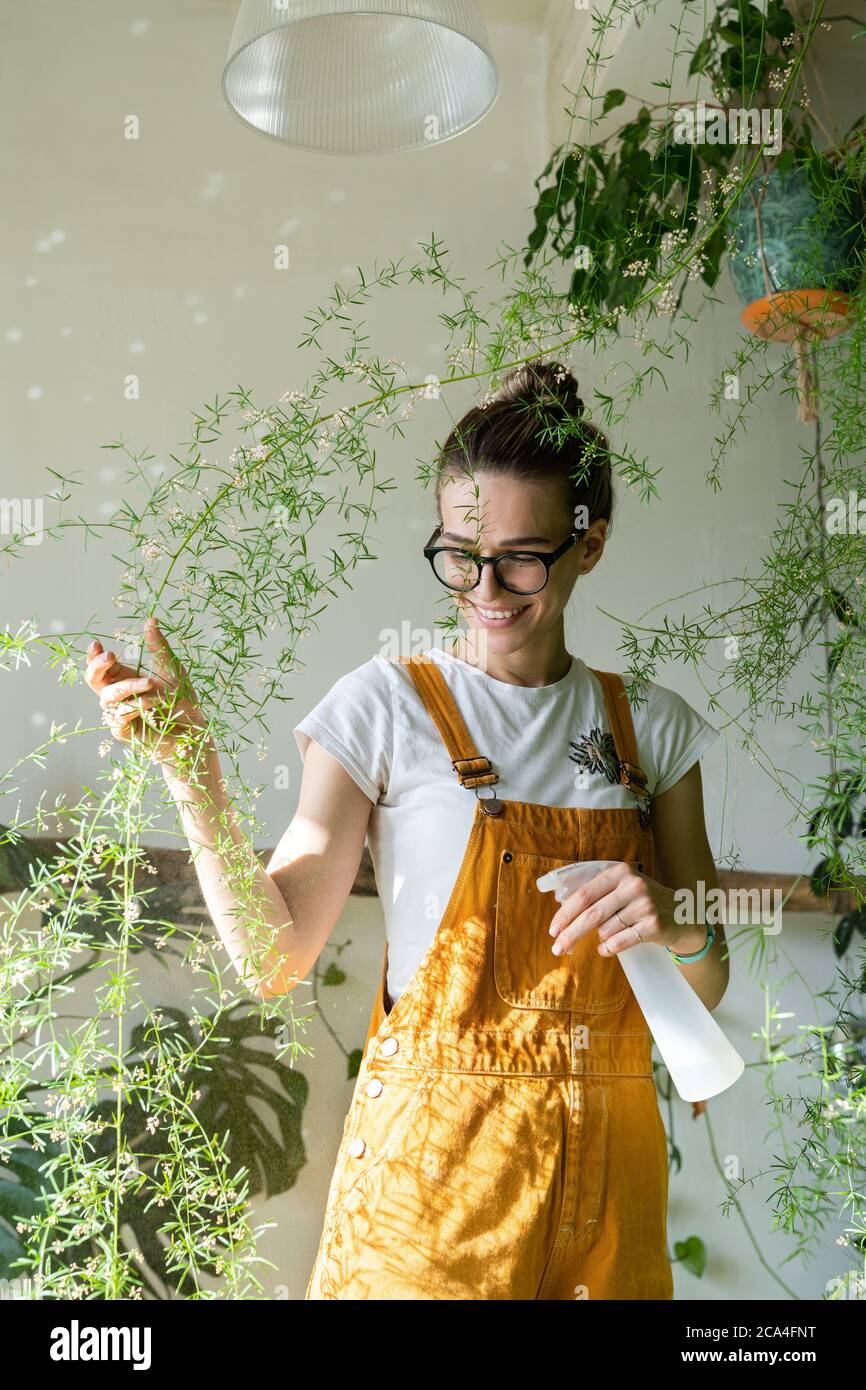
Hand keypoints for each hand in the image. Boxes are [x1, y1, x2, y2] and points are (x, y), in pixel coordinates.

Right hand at [85, 617, 213, 772]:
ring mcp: (119, 714)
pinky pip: (119, 717)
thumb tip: (151, 619)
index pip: (101, 666)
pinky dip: (134, 708)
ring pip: (108, 697)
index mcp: (125, 678)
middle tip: (112, 656)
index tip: (97, 644)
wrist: (194, 730)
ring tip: (150, 683)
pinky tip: (150, 704)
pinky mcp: (123, 732)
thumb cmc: (182, 700)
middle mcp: (119, 695)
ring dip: (128, 687)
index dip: (94, 656)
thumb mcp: (172, 669)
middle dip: (97, 667)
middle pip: (93, 680)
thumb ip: (159, 646)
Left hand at [547, 861, 706, 958]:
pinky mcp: (653, 925)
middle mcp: (633, 886)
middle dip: (570, 934)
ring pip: (605, 931)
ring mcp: (645, 905)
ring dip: (599, 939)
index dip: (565, 914)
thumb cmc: (642, 902)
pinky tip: (606, 949)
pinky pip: (619, 942)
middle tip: (557, 948)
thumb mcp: (622, 888)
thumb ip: (596, 894)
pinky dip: (607, 949)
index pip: (584, 894)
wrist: (683, 915)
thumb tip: (562, 915)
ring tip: (607, 937)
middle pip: (591, 915)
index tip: (553, 930)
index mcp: (620, 872)